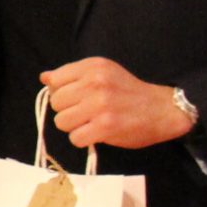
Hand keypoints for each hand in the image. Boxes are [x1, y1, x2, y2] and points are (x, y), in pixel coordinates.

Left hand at [43, 58, 192, 149]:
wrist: (162, 109)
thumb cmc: (129, 92)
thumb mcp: (103, 73)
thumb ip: (73, 75)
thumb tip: (44, 77)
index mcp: (93, 66)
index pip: (55, 80)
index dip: (62, 92)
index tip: (76, 97)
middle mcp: (94, 82)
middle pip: (56, 103)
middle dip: (67, 110)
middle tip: (86, 112)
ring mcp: (99, 105)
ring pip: (61, 122)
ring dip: (74, 126)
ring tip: (92, 122)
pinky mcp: (104, 127)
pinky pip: (75, 138)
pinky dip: (83, 139)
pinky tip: (96, 133)